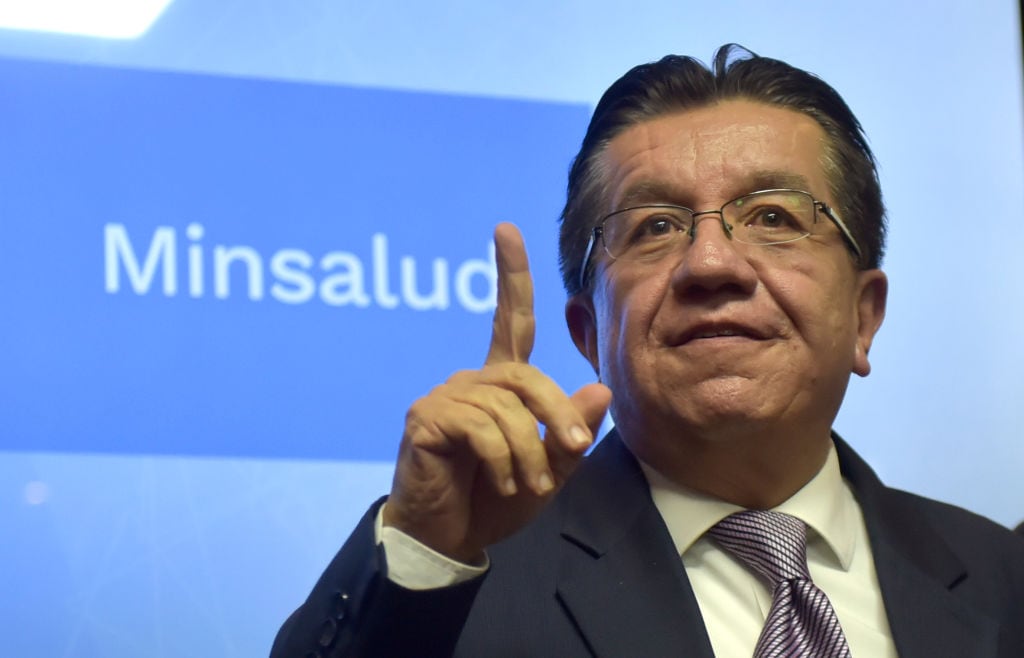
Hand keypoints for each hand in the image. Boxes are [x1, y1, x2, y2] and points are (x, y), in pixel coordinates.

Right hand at [383, 223, 610, 562]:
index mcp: (500, 384)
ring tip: (528, 484)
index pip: (510, 320)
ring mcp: (445, 396)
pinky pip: (480, 425)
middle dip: (557, 412)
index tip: (505, 228)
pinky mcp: (426, 418)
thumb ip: (571, 432)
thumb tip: (602, 388)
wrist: (449, 537)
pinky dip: (502, 457)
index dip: (510, 275)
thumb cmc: (495, 500)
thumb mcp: (548, 470)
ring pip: (506, 406)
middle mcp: (471, 380)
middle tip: (573, 450)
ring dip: (529, 450)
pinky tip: (501, 480)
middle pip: (526, 375)